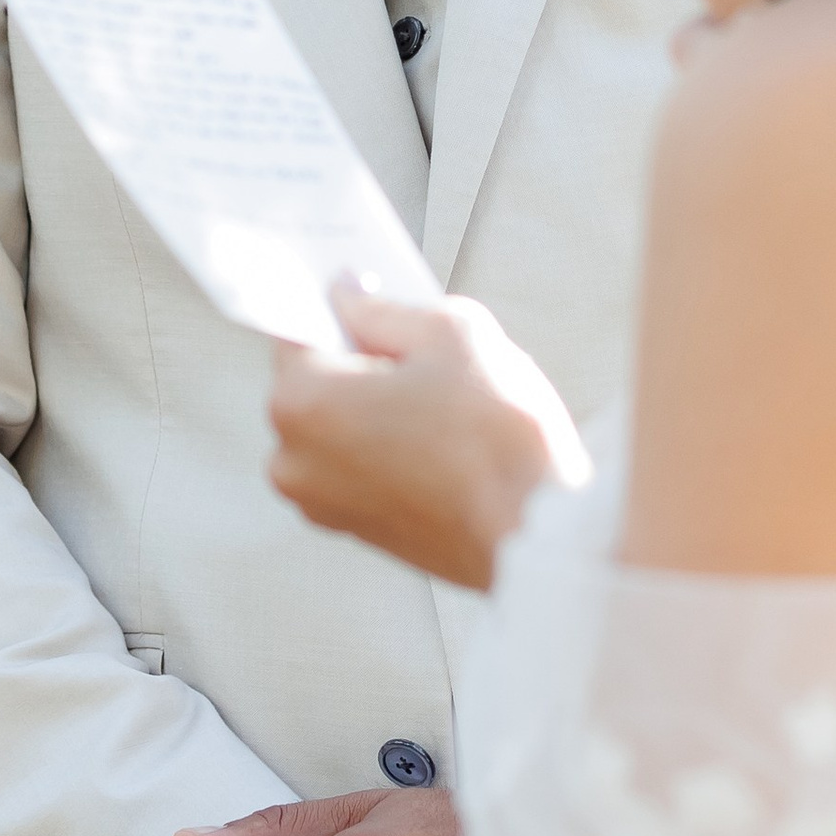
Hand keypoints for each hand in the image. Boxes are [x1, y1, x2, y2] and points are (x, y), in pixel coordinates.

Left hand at [266, 289, 585, 588]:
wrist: (541, 537)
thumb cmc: (499, 440)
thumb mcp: (452, 333)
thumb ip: (384, 309)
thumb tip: (350, 300)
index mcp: (301, 403)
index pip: (297, 328)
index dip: (339, 308)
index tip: (366, 299)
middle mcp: (294, 460)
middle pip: (315, 381)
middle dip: (361, 362)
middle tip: (426, 359)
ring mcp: (321, 503)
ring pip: (338, 425)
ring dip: (377, 407)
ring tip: (444, 406)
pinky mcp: (355, 532)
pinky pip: (357, 465)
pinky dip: (387, 447)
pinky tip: (442, 442)